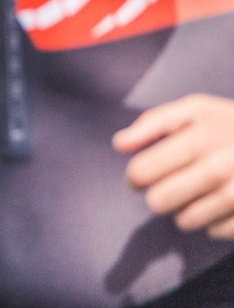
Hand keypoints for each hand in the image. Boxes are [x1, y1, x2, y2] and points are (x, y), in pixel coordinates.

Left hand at [116, 94, 233, 238]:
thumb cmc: (233, 124)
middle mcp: (218, 169)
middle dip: (158, 195)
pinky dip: (212, 221)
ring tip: (198, 191)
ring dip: (184, 209)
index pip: (141, 173)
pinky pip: (214, 232)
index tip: (142, 175)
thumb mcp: (196, 109)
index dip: (135, 177)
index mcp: (198, 139)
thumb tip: (119, 145)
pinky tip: (220, 203)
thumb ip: (153, 123)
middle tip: (170, 185)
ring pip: (184, 221)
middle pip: (158, 202)